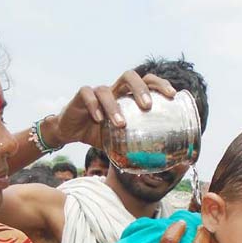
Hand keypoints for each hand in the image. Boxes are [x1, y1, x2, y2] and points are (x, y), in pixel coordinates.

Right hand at [44, 71, 176, 148]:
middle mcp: (113, 90)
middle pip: (129, 76)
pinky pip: (88, 95)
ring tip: (121, 124)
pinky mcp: (81, 96)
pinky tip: (99, 120)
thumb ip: (134, 146)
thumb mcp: (119, 141)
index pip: (146, 81)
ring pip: (106, 91)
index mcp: (126, 96)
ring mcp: (97, 91)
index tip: (172, 95)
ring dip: (115, 107)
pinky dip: (94, 106)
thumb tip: (157, 165)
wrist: (70, 132)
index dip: (159, 84)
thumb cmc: (97, 134)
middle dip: (140, 88)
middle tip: (148, 106)